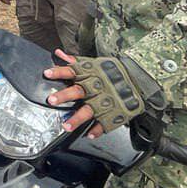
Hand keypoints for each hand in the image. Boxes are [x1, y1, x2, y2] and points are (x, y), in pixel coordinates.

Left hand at [44, 49, 158, 136]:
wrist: (139, 79)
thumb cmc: (111, 72)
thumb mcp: (93, 63)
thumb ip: (74, 61)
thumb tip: (58, 53)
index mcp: (90, 73)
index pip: (72, 71)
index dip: (59, 72)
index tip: (47, 73)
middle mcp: (96, 87)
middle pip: (79, 91)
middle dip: (65, 96)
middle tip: (51, 100)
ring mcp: (106, 101)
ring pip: (90, 110)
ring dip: (78, 118)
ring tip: (66, 126)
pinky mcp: (115, 112)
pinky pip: (106, 123)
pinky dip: (99, 129)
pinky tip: (90, 135)